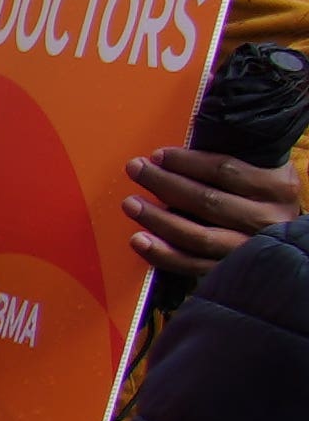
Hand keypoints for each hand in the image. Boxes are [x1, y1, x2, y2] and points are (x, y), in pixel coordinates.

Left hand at [124, 144, 298, 277]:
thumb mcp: (260, 169)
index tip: (157, 155)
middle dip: (165, 184)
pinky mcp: (232, 268)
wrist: (289, 237)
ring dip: (158, 220)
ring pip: (198, 235)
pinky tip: (140, 241)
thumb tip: (175, 152)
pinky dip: (163, 254)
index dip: (186, 162)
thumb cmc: (262, 194)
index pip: (224, 170)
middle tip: (136, 170)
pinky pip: (193, 264)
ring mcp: (250, 247)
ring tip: (131, 204)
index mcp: (276, 186)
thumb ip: (230, 161)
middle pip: (207, 201)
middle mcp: (267, 219)